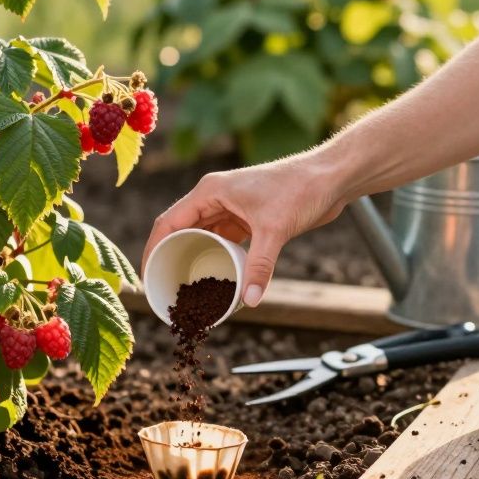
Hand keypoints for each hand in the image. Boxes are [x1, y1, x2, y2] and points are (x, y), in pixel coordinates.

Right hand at [142, 152, 346, 306]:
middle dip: (171, 258)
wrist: (331, 177)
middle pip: (181, 231)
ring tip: (187, 288)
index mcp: (209, 192)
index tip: (147, 277)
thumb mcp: (275, 230)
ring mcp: (231, 207)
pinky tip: (217, 278)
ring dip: (195, 259)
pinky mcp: (248, 218)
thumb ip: (259, 266)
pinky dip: (218, 257)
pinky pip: (224, 240)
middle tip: (165, 289)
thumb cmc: (301, 189)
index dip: (153, 250)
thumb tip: (249, 301)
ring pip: (203, 237)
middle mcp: (215, 198)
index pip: (168, 223)